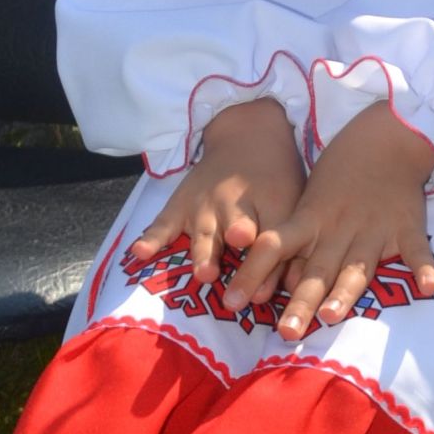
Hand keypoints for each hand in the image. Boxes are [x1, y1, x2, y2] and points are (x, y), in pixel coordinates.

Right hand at [125, 97, 305, 283]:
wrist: (248, 137)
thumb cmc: (276, 182)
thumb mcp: (292, 206)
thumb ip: (286, 249)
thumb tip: (285, 292)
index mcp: (271, 205)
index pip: (270, 241)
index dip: (266, 268)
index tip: (259, 296)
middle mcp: (236, 205)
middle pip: (235, 232)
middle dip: (233, 256)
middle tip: (227, 275)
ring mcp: (205, 205)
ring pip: (204, 233)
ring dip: (204, 253)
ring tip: (204, 273)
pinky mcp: (180, 205)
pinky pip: (164, 223)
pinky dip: (152, 238)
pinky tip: (141, 253)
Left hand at [234, 99, 433, 338]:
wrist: (386, 137)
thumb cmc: (340, 173)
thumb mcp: (309, 201)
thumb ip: (298, 242)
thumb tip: (276, 283)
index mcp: (311, 220)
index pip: (274, 248)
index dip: (251, 274)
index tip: (230, 303)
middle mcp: (338, 229)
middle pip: (316, 270)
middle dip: (301, 302)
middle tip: (287, 332)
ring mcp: (373, 230)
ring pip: (357, 266)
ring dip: (346, 290)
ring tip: (334, 315)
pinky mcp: (407, 227)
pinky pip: (417, 250)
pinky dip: (424, 267)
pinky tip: (431, 287)